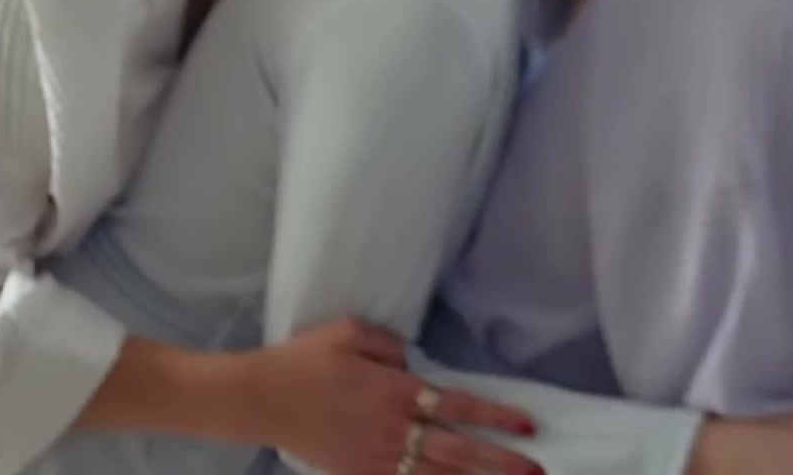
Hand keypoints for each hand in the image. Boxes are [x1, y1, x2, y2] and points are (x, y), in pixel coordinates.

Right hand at [241, 317, 541, 473]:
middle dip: (499, 461)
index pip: (459, 406)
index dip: (496, 416)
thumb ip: (390, 345)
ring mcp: (375, 457)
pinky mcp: (357, 473)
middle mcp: (393, 429)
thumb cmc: (304, 360)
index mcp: (396, 391)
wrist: (258, 399)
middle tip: (535, 470)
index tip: (526, 425)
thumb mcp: (351, 331)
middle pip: (457, 450)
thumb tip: (412, 361)